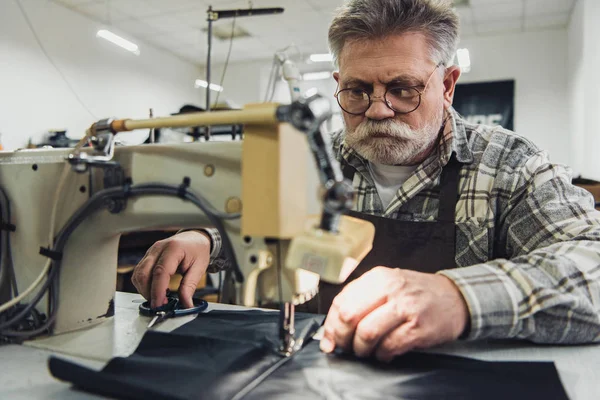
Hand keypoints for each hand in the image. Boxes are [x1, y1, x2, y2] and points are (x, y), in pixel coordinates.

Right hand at [132, 230, 211, 308]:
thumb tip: (186, 304)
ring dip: (145, 290)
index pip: (160, 272)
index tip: (159, 305)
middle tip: (161, 306)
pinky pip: (139, 273)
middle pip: (144, 274)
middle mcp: (158, 248)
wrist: (194, 238)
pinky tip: (155, 290)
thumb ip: (190, 286)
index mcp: (173, 248)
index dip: (157, 291)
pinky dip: (144, 285)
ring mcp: (150, 252)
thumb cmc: (198, 250)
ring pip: (138, 275)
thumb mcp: (199, 267)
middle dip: (149, 293)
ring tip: (160, 298)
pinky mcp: (147, 257)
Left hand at [319, 267, 468, 361]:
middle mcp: (389, 288)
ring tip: (367, 351)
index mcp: (377, 277)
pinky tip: (385, 352)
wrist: (454, 297)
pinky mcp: (418, 327)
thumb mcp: (386, 286)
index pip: (341, 301)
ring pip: (367, 333)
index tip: (329, 340)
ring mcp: (405, 307)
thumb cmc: (415, 294)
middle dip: (342, 338)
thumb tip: (331, 332)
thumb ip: (359, 302)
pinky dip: (382, 355)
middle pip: (349, 316)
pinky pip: (389, 346)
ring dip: (362, 349)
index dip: (330, 325)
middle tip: (346, 347)